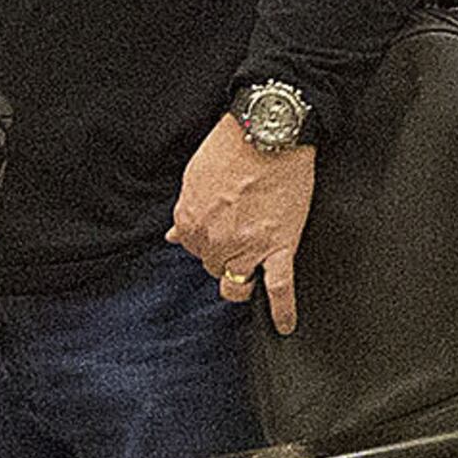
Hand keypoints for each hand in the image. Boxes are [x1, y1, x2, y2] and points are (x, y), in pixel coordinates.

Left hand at [170, 116, 317, 335]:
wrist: (268, 131)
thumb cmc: (231, 147)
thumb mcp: (194, 176)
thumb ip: (184, 211)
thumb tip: (173, 236)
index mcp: (190, 221)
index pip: (190, 249)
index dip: (203, 241)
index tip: (216, 233)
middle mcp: (215, 239)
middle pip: (213, 267)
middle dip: (221, 257)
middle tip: (238, 236)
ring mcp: (247, 246)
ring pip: (237, 284)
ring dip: (240, 279)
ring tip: (250, 271)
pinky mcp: (279, 245)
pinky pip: (280, 287)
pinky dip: (282, 310)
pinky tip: (284, 325)